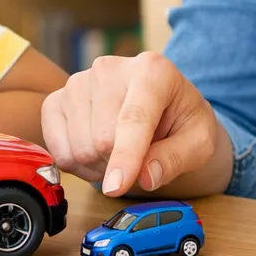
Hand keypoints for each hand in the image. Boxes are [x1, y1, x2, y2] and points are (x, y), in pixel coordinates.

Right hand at [39, 52, 221, 195]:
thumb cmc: (182, 125)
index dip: (126, 156)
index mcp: (152, 70)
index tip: (118, 187)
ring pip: (79, 148)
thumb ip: (176, 159)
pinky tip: (98, 154)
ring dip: (100, 166)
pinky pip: (58, 151)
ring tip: (121, 154)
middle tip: (140, 159)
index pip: (133, 118)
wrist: (163, 111)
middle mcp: (109, 68)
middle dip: (121, 164)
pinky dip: (78, 165)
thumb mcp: (200, 144)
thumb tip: (145, 177)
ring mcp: (77, 83)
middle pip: (101, 138)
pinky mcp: (56, 101)